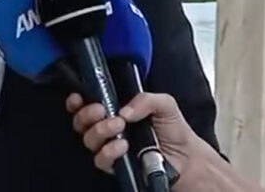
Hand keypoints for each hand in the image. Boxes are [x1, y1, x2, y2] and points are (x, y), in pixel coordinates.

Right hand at [66, 91, 203, 178]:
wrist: (187, 159)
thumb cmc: (174, 130)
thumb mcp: (164, 104)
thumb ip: (145, 99)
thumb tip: (123, 111)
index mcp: (115, 110)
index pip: (87, 104)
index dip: (77, 101)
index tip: (79, 98)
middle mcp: (108, 128)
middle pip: (81, 121)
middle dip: (87, 114)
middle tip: (102, 110)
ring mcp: (110, 147)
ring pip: (88, 139)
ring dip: (99, 130)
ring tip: (119, 126)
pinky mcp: (115, 166)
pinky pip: (101, 159)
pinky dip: (108, 151)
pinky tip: (122, 145)